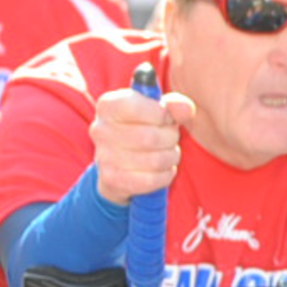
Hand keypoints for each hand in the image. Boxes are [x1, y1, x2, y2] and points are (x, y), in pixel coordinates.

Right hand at [89, 82, 187, 202]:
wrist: (118, 163)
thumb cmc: (140, 128)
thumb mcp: (155, 111)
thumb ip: (172, 106)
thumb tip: (186, 108)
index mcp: (108, 105)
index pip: (138, 107)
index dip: (162, 114)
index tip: (167, 118)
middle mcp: (100, 129)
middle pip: (151, 137)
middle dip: (171, 138)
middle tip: (171, 138)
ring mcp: (103, 156)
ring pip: (155, 161)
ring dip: (171, 157)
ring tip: (169, 153)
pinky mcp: (112, 180)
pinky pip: (151, 181)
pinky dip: (165, 175)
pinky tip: (163, 169)